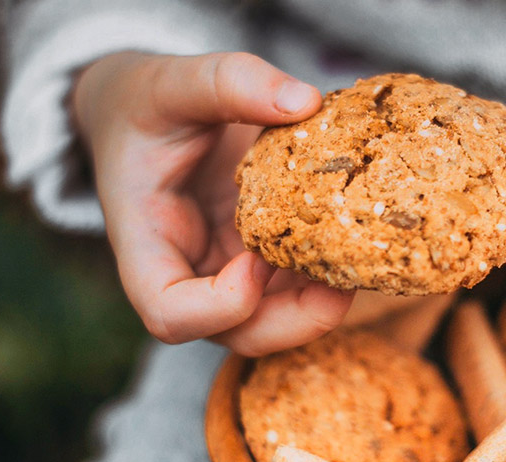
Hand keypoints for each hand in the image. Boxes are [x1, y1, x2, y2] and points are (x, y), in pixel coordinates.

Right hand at [72, 52, 352, 355]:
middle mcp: (188, 273)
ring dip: (323, 303)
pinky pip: (297, 286)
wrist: (143, 114)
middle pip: (239, 335)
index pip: (170, 314)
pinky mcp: (260, 258)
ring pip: (277, 321)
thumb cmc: (144, 104)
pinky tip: (358, 236)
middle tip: (343, 281)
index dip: (219, 306)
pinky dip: (329, 273)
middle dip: (296, 321)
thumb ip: (228, 82)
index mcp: (146, 244)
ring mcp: (226, 272)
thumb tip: (304, 100)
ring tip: (362, 257)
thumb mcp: (171, 82)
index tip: (256, 258)